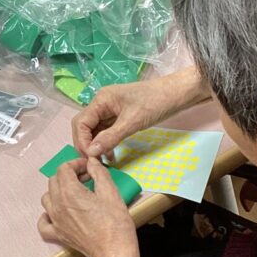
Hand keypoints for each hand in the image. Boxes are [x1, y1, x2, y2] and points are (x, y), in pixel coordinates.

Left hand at [38, 158, 139, 256]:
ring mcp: (55, 221)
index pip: (64, 169)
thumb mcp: (111, 192)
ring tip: (75, 193)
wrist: (113, 252)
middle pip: (54, 181)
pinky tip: (58, 212)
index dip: (76, 164)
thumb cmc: (115, 224)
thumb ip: (99, 172)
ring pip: (47, 197)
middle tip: (86, 179)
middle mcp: (58, 205)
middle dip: (69, 175)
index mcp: (70, 192)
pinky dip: (48, 214)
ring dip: (58, 191)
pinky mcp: (57, 234)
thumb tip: (92, 162)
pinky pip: (43, 222)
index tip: (88, 168)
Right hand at [72, 66, 208, 158]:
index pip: (81, 123)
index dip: (82, 141)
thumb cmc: (155, 103)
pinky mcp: (118, 117)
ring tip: (102, 162)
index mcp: (101, 100)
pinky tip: (111, 155)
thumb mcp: (132, 122)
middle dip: (86, 145)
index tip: (90, 158)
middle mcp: (101, 104)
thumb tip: (91, 152)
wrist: (176, 94)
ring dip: (96, 146)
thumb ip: (110, 137)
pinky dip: (105, 143)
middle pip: (84, 127)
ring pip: (94, 131)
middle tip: (93, 162)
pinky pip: (105, 131)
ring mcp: (109, 110)